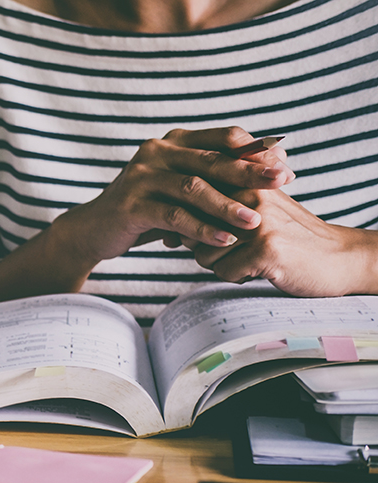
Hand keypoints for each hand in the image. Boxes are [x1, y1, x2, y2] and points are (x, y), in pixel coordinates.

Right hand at [52, 127, 293, 265]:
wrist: (95, 229)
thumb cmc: (146, 208)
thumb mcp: (179, 189)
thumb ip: (212, 178)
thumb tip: (269, 169)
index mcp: (173, 142)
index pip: (222, 137)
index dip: (255, 150)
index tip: (285, 165)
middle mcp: (156, 152)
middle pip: (212, 159)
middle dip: (250, 172)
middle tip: (282, 182)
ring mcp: (141, 177)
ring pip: (193, 188)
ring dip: (227, 205)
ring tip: (255, 221)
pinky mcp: (130, 205)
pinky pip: (173, 216)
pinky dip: (200, 228)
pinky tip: (223, 239)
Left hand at [185, 188, 377, 295]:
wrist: (338, 257)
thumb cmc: (288, 236)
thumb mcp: (255, 210)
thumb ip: (218, 208)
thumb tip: (169, 227)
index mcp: (244, 181)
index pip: (190, 201)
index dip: (188, 222)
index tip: (199, 232)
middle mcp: (249, 196)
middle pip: (190, 227)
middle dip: (201, 245)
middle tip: (230, 248)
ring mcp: (257, 222)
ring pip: (202, 252)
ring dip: (221, 263)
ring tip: (250, 258)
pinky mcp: (265, 249)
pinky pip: (222, 271)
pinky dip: (236, 276)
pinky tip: (259, 269)